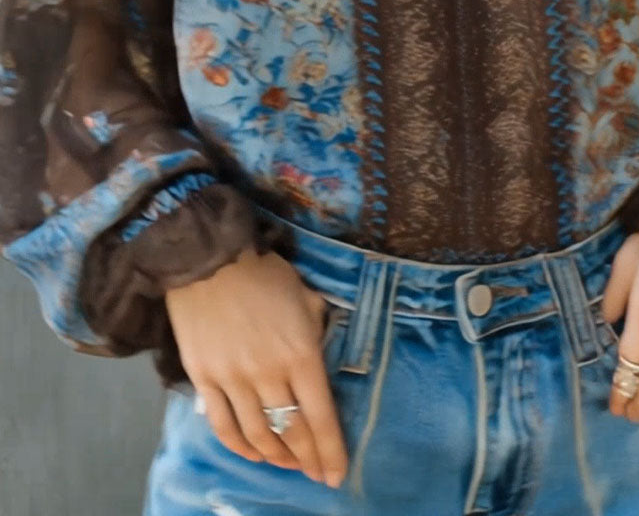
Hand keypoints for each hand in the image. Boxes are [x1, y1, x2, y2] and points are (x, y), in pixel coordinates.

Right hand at [164, 246, 347, 487]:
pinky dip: (240, 447)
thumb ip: (317, 332)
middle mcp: (270, 375)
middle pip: (293, 432)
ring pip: (259, 435)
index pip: (321, 417)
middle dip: (308, 460)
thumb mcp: (306, 297)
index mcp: (302, 354)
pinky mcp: (204, 380)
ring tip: (288, 463)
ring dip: (277, 456)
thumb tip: (320, 358)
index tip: (337, 475)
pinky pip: (223, 426)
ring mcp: (234, 381)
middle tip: (317, 474)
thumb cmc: (265, 274)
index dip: (331, 452)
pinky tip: (253, 452)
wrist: (208, 259)